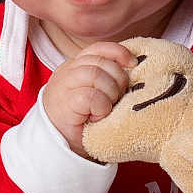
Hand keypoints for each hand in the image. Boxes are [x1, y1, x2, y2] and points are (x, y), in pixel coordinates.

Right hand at [43, 42, 136, 156]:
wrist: (58, 144)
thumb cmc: (82, 118)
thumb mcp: (95, 91)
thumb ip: (106, 76)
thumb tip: (134, 66)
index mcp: (76, 65)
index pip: (99, 48)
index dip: (119, 52)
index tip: (134, 64)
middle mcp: (68, 71)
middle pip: (100, 61)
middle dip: (118, 78)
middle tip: (119, 97)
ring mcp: (64, 86)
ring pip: (95, 74)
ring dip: (110, 92)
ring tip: (108, 107)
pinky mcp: (65, 103)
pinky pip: (91, 96)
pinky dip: (101, 107)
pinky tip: (99, 116)